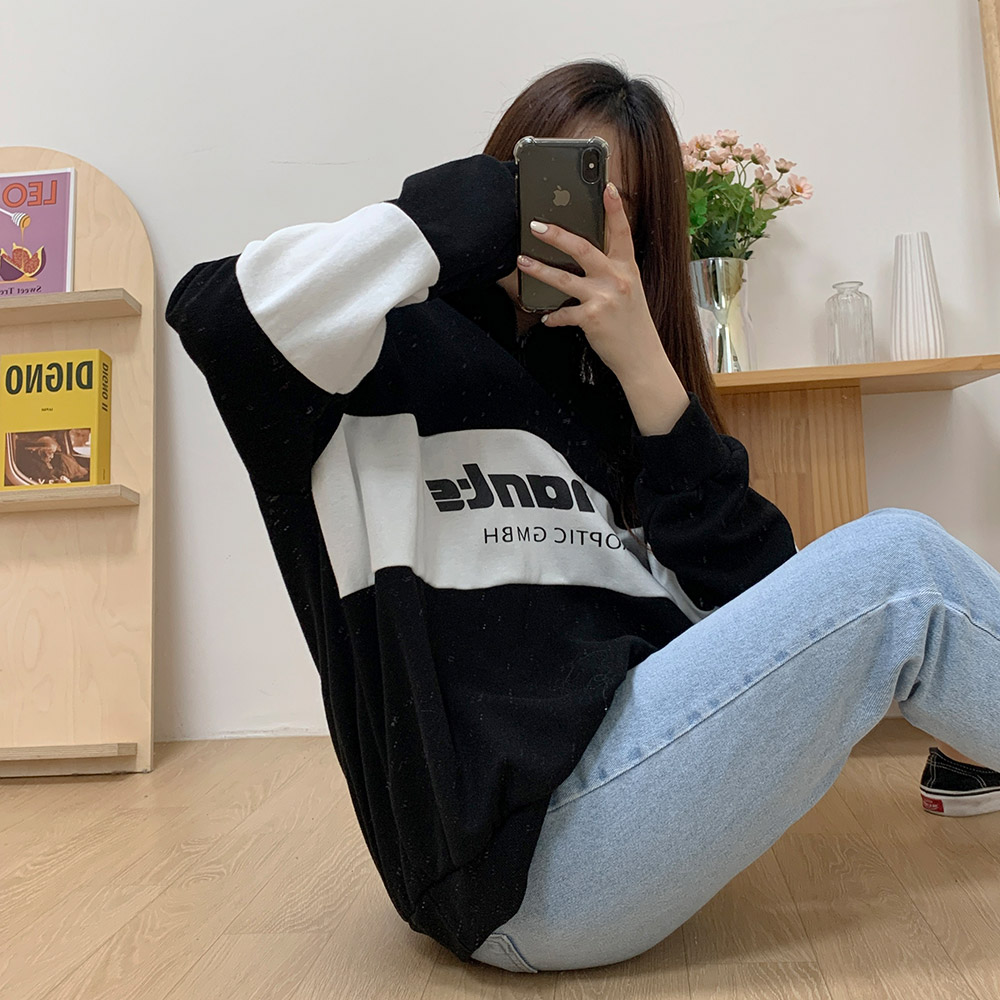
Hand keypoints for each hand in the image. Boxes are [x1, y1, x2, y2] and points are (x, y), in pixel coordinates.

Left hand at [515, 182, 664, 380]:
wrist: (641, 356)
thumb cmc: (632, 322)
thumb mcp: (630, 290)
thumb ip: (612, 271)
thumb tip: (585, 256)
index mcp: (627, 268)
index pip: (622, 232)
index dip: (615, 209)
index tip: (607, 187)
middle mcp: (617, 279)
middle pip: (583, 249)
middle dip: (557, 235)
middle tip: (537, 226)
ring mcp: (604, 299)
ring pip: (564, 279)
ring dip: (540, 270)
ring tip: (522, 261)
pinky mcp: (592, 319)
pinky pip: (564, 314)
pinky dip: (552, 316)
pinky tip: (545, 317)